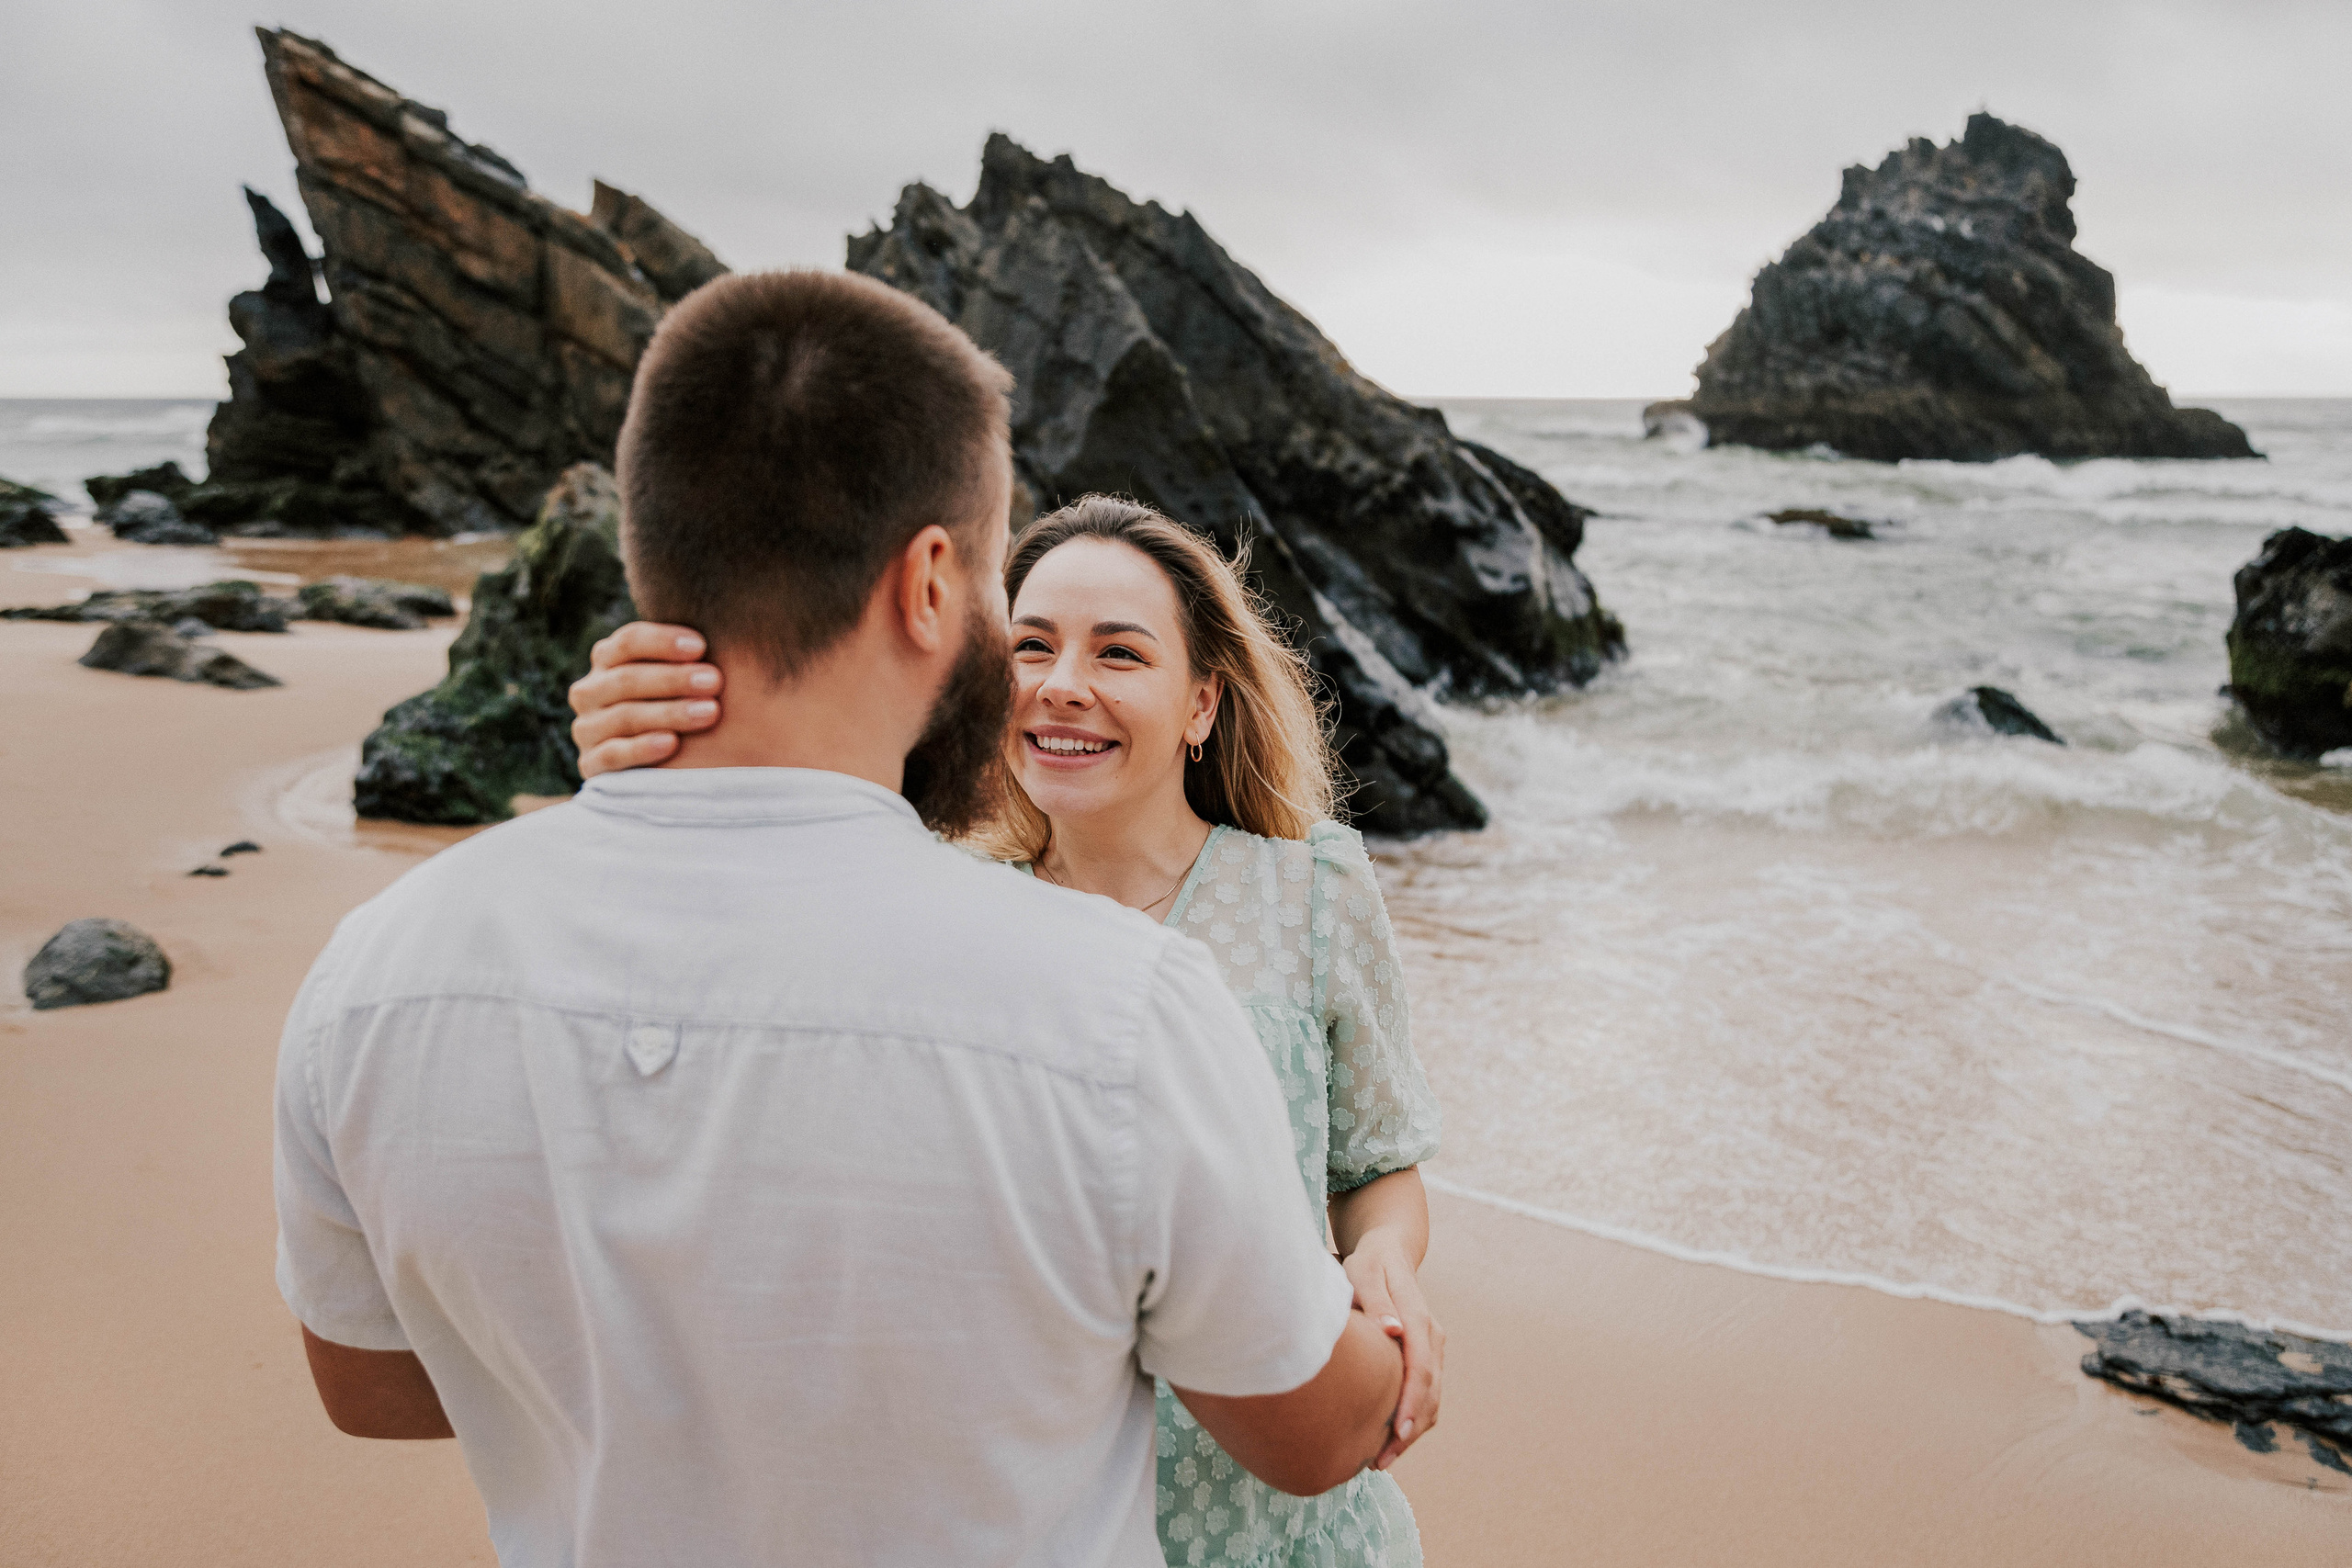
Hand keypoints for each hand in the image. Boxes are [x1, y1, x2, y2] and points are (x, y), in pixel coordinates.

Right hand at [568, 622, 722, 776]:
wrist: (654, 765)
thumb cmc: (678, 705)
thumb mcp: (676, 677)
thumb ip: (687, 657)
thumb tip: (730, 627)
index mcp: (608, 659)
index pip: (629, 641)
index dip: (664, 641)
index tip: (702, 646)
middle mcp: (590, 691)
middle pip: (627, 678)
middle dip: (674, 679)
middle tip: (715, 681)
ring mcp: (587, 728)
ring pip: (624, 716)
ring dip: (669, 713)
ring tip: (710, 712)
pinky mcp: (590, 765)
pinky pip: (613, 755)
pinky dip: (642, 748)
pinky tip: (672, 744)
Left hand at [1341, 1236, 1442, 1469]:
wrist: (1390, 1253)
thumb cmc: (1369, 1264)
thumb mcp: (1363, 1274)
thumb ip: (1374, 1300)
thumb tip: (1392, 1330)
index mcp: (1417, 1318)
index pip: (1420, 1368)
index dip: (1411, 1404)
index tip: (1397, 1434)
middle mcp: (1432, 1336)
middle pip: (1430, 1392)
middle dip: (1409, 1430)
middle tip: (1380, 1462)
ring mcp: (1434, 1347)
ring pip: (1432, 1398)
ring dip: (1412, 1431)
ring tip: (1380, 1459)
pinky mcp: (1428, 1356)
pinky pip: (1427, 1393)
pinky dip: (1413, 1418)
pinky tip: (1388, 1437)